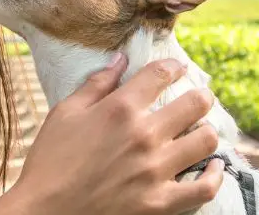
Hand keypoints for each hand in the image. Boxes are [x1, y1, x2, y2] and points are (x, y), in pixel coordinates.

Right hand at [0, 54, 222, 214]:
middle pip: (195, 104)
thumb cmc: (50, 160)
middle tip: (199, 98)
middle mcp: (143, 135)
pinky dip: (215, 176)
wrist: (43, 212)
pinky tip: (215, 166)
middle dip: (201, 96)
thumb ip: (97, 83)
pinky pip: (203, 188)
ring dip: (206, 131)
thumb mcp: (66, 113)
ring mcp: (155, 170)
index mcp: (120, 109)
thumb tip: (120, 59)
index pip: (161, 74)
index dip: (174, 67)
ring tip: (200, 131)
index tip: (178, 69)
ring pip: (205, 141)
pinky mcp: (160, 202)